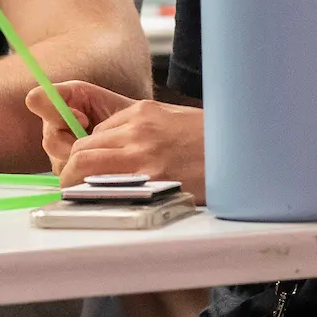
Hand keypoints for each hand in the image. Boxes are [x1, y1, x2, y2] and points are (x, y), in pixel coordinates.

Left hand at [33, 84, 206, 194]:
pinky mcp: (154, 180)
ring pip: (85, 165)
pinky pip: (109, 187)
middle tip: (73, 186)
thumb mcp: (171, 120)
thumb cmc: (210, 141)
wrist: (244, 154)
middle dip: (72, 169)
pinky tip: (103, 203)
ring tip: (80, 197)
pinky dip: (98, 195)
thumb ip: (138, 128)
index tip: (81, 166)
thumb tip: (108, 143)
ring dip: (77, 182)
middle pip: (82, 149)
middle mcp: (138, 130)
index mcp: (142, 112)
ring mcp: (144, 155)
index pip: (94, 133)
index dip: (84, 152)